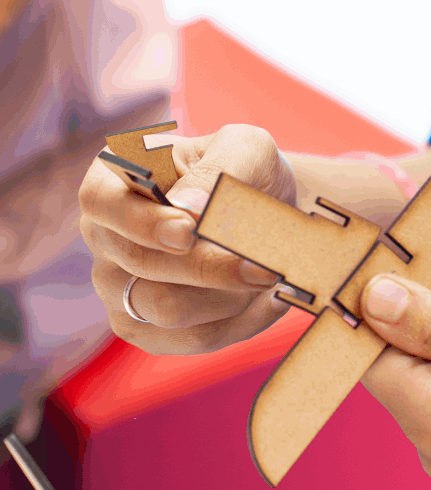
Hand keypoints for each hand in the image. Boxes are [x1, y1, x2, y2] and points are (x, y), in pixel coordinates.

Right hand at [79, 125, 295, 354]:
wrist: (266, 215)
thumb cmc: (248, 172)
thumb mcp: (245, 150)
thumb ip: (219, 171)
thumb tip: (189, 208)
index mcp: (111, 181)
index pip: (102, 203)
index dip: (142, 222)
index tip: (189, 231)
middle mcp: (103, 238)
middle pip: (143, 266)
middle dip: (211, 267)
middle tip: (266, 265)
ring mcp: (117, 289)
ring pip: (170, 310)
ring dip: (230, 295)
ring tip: (268, 272)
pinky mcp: (147, 330)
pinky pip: (194, 338)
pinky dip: (242, 321)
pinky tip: (270, 298)